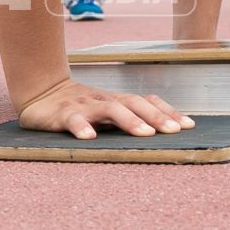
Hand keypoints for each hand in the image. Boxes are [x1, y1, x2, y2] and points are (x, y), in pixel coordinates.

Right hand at [16, 78, 193, 140]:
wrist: (40, 91)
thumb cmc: (79, 106)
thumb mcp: (106, 110)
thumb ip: (128, 117)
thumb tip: (162, 129)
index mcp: (117, 101)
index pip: (147, 102)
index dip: (167, 112)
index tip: (188, 125)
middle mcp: (104, 100)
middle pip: (134, 103)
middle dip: (155, 116)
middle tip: (173, 131)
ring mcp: (84, 106)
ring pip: (109, 109)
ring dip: (129, 121)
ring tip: (144, 134)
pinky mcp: (62, 114)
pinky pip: (72, 120)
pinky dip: (81, 128)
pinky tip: (89, 138)